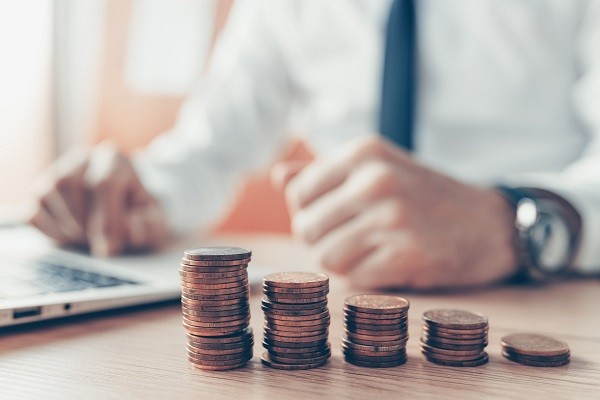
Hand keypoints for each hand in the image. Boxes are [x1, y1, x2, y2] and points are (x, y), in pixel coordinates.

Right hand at [27, 143, 166, 255]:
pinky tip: (66, 240)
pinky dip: (47, 229)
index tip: (111, 246)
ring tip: (85, 240)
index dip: (106, 218)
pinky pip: (32, 209)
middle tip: (97, 245)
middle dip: (85, 221)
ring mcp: (57, 172)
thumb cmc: (138, 214)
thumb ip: (149, 224)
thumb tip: (132, 227)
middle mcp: (83, 159)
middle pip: (72, 182)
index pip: (104, 181)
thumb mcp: (153, 218)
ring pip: (49, 191)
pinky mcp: (39, 192)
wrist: (124, 210)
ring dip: (67, 224)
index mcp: (115, 160)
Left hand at [275, 136, 517, 289]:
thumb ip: (326, 173)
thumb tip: (278, 177)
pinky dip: (368, 276)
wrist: (489, 223)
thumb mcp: (379, 168)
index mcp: (364, 152)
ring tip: (370, 249)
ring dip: (343, 261)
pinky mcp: (406, 255)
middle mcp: (375, 180)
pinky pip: (355, 278)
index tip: (337, 214)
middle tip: (352, 237)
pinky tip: (391, 262)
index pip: (298, 192)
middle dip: (322, 240)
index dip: (311, 210)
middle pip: (306, 228)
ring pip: (325, 257)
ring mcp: (392, 218)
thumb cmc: (423, 195)